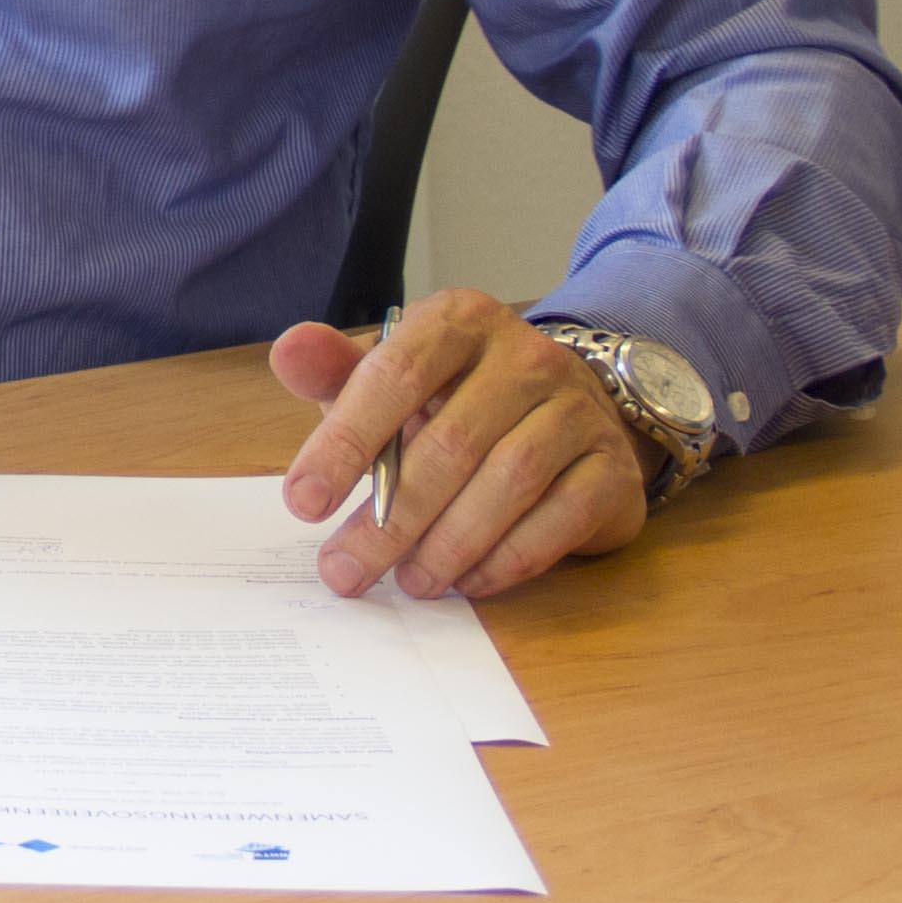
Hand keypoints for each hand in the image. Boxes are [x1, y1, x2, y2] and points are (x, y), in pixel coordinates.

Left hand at [272, 289, 650, 600]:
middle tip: (346, 569)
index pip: (393, 376)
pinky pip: (560, 519)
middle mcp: (527, 355)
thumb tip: (289, 351)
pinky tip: (468, 582)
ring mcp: (578, 410)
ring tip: (408, 582)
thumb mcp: (391, 378)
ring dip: (448, 544)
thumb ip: (336, 369)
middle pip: (449, 443)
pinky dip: (508, 558)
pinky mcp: (613, 468)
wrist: (567, 415)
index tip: (303, 503)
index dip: (344, 442)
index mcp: (459, 320)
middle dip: (389, 519)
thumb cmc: (457, 399)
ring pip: (507, 483)